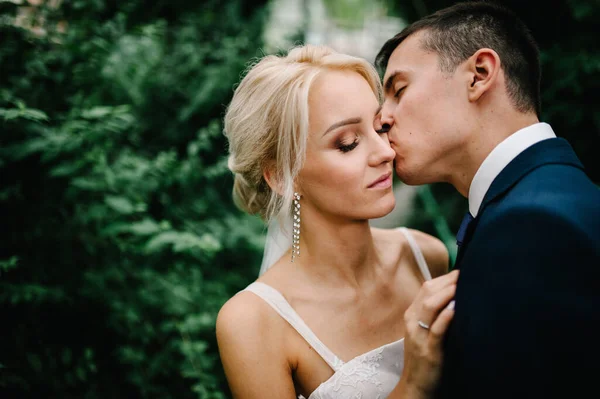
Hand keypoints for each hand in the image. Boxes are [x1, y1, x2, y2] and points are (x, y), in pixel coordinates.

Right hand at [401, 269, 458, 396]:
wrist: (415, 384)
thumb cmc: (425, 355)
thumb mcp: (424, 331)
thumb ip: (434, 314)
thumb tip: (455, 296)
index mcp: (411, 314)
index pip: (427, 288)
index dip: (445, 278)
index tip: (463, 272)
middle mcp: (412, 321)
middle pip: (428, 292)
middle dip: (448, 281)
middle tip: (467, 274)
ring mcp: (419, 335)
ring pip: (430, 307)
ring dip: (447, 294)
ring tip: (462, 285)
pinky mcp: (428, 350)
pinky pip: (436, 330)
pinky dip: (445, 317)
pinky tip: (456, 309)